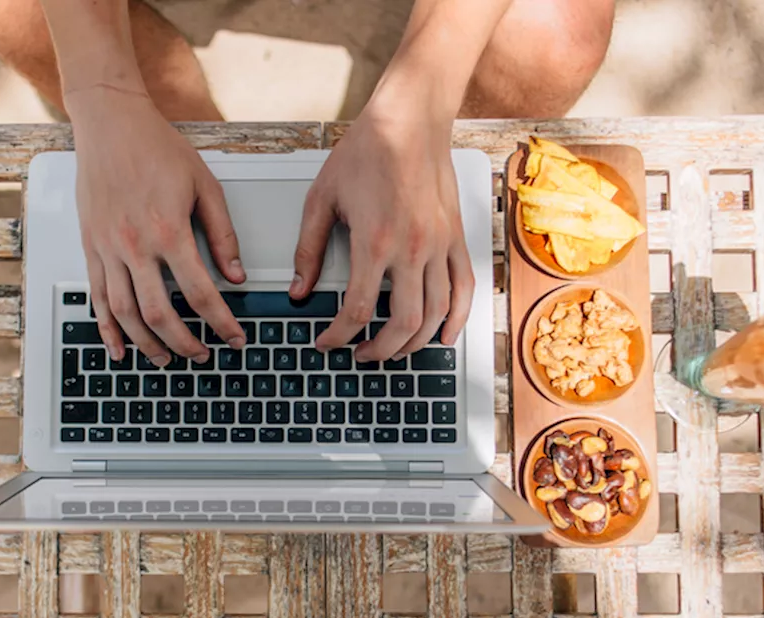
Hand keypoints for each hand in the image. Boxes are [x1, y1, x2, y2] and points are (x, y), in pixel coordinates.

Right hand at [69, 87, 246, 363]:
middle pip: (159, 313)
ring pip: (125, 314)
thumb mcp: (205, 185)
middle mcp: (134, 245)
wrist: (110, 122)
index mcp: (169, 230)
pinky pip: (97, 298)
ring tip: (165, 359)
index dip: (221, 322)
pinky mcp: (91, 247)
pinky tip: (118, 348)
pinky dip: (107, 329)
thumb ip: (222, 234)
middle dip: (183, 343)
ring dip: (147, 344)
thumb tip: (236, 274)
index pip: (201, 293)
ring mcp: (108, 248)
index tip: (234, 337)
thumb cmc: (156, 147)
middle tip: (201, 355)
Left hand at [292, 102, 474, 360]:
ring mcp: (439, 245)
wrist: (410, 118)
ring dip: (414, 342)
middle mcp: (412, 248)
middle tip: (361, 354)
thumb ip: (308, 249)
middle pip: (403, 323)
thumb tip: (299, 289)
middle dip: (379, 350)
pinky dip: (457, 319)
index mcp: (375, 241)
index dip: (339, 336)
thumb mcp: (322, 198)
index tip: (327, 343)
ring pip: (436, 314)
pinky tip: (444, 336)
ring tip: (394, 349)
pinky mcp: (456, 237)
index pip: (357, 310)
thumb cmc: (368, 150)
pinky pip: (465, 288)